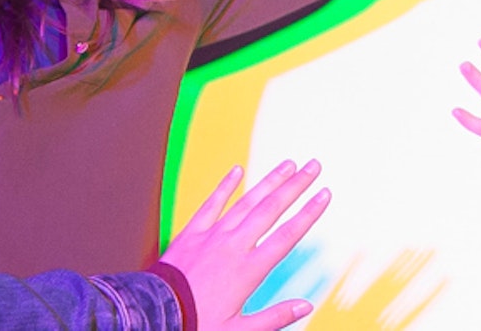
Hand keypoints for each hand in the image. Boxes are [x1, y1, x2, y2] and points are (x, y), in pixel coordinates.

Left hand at [161, 159, 330, 329]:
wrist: (155, 312)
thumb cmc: (196, 324)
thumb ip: (274, 317)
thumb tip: (306, 305)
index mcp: (248, 270)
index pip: (286, 236)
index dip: (308, 214)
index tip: (325, 194)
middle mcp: (233, 246)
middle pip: (271, 210)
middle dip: (295, 186)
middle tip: (314, 166)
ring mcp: (212, 235)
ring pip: (246, 202)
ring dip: (269, 181)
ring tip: (288, 164)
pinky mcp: (192, 232)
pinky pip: (211, 204)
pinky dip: (225, 186)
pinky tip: (237, 170)